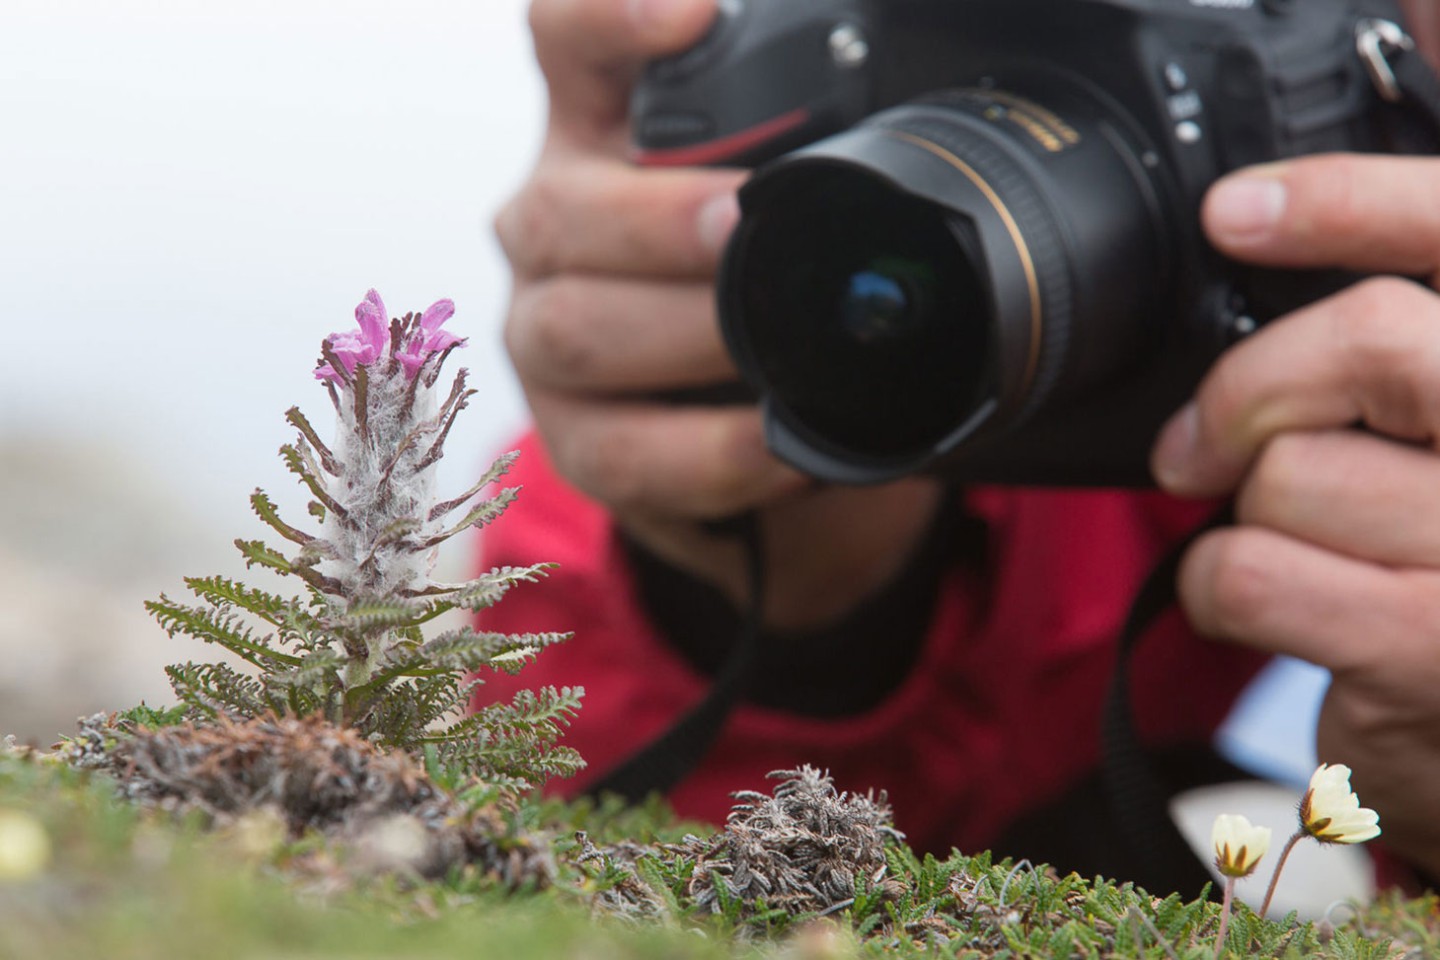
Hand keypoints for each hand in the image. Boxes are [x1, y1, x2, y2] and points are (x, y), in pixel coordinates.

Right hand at [495, 0, 940, 626]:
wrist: (740, 428)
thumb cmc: (760, 285)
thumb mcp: (782, 204)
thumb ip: (810, 154)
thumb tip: (918, 125)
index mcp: (603, 135)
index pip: (571, 43)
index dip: (612, 17)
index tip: (691, 13)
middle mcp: (552, 227)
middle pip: (562, 211)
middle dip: (658, 222)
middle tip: (741, 225)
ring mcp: (545, 334)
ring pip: (575, 333)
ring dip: (683, 340)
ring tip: (768, 354)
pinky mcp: (570, 439)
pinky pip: (619, 452)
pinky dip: (709, 455)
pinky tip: (777, 447)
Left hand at [1153, 153, 1439, 875]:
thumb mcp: (1433, 448)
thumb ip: (1390, 358)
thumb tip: (1256, 236)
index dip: (1348, 201)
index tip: (1233, 212)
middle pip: (1376, 340)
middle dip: (1252, 385)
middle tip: (1203, 443)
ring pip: (1293, 470)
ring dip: (1248, 514)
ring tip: (1295, 552)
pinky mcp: (1432, 650)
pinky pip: (1249, 569)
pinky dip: (1217, 588)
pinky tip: (1262, 607)